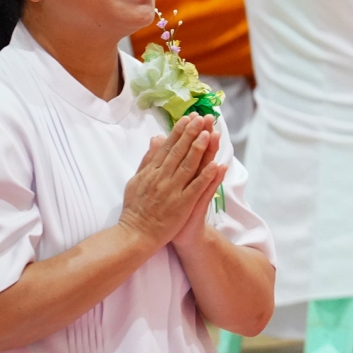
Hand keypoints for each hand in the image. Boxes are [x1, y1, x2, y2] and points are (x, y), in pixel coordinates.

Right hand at [119, 115, 227, 248]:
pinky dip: (206, 176)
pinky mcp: (182, 204)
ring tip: (208, 134)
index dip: (178, 132)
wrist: (137, 234)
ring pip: (187, 166)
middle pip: (178, 152)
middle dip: (190, 134)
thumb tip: (156, 138)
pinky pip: (196, 188)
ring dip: (199, 149)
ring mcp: (172, 191)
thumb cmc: (136, 208)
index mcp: (151, 172)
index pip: (167, 147)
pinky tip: (216, 165)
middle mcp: (161, 178)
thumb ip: (148, 159)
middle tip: (201, 118)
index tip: (188, 118)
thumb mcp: (136, 180)